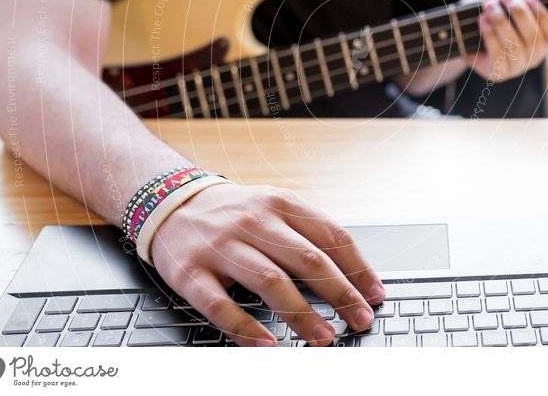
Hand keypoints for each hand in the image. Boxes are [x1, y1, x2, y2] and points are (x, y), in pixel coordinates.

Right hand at [150, 182, 384, 346]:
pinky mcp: (192, 273)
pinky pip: (220, 305)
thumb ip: (308, 234)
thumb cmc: (234, 213)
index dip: (358, 267)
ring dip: (301, 313)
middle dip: (339, 293)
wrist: (172, 204)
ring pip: (269, 282)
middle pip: (306, 259)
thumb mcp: (274, 207)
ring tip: (324, 337)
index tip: (375, 294)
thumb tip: (354, 275)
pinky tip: (267, 345)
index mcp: (281, 204)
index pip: (330, 235)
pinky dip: (246, 328)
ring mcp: (222, 247)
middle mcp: (253, 222)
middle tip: (360, 319)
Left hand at [461, 0, 547, 81]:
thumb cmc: (490, 14)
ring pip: (515, 47)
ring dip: (502, 23)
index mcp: (543, 42)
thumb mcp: (501, 0)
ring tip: (489, 6)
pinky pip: (498, 56)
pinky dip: (491, 36)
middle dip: (519, 14)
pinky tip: (483, 21)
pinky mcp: (499, 73)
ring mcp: (517, 68)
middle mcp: (534, 57)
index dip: (544, 15)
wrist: (465, 35)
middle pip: (534, 38)